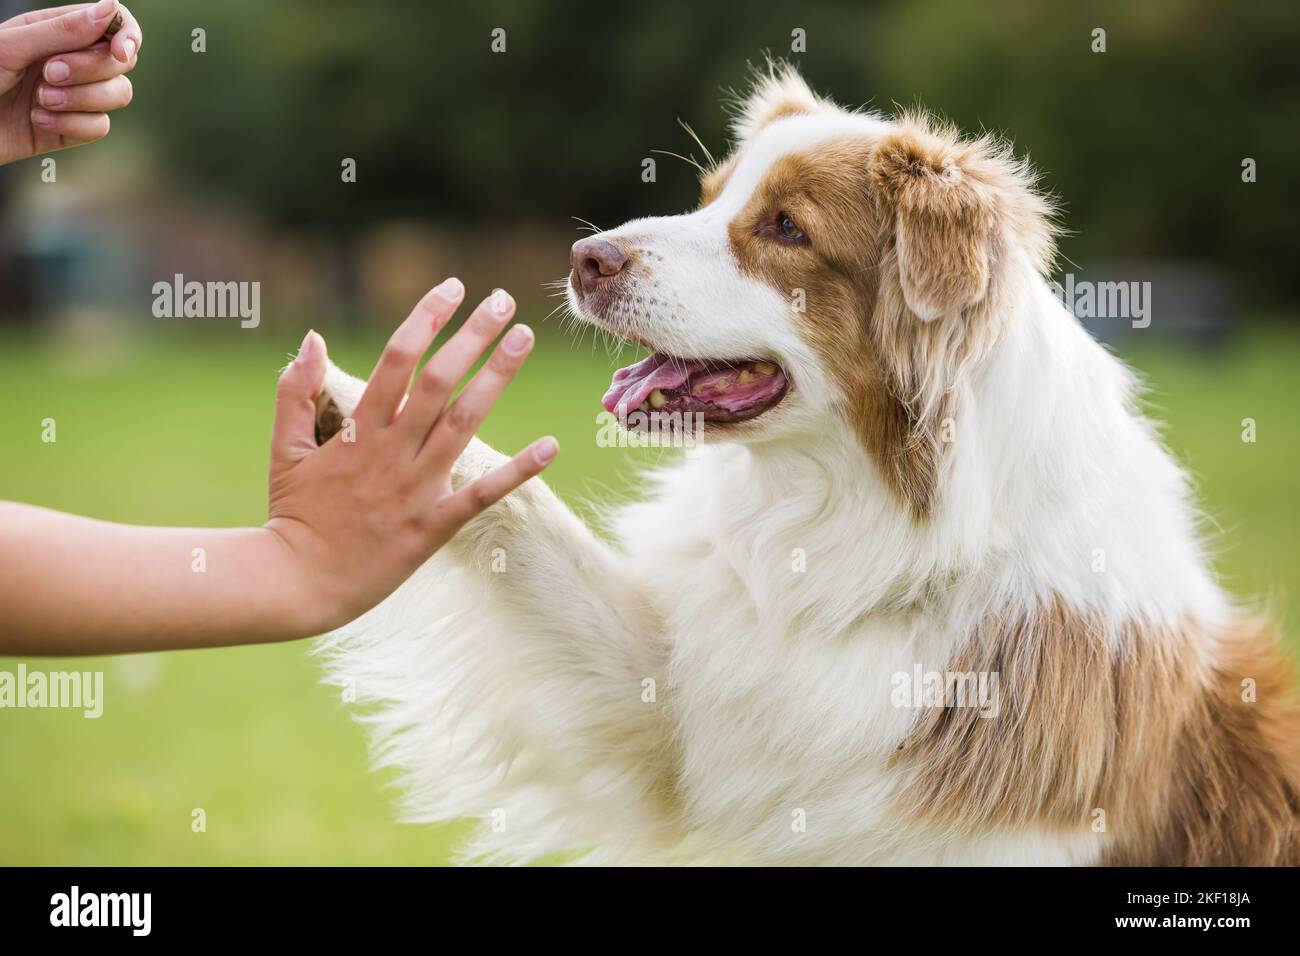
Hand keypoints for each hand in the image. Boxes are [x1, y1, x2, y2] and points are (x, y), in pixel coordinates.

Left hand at [0, 1, 141, 164]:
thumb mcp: (11, 47)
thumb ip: (62, 30)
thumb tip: (110, 8)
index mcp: (57, 31)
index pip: (114, 25)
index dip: (127, 36)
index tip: (119, 51)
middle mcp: (72, 61)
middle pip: (120, 63)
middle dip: (90, 71)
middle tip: (48, 73)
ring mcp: (75, 95)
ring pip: (118, 95)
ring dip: (81, 99)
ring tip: (41, 100)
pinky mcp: (72, 128)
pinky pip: (100, 127)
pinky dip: (71, 125)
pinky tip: (38, 121)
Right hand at [265, 280, 558, 632]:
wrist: (298, 582)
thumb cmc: (292, 513)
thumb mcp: (284, 448)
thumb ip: (295, 391)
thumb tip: (313, 338)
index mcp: (357, 430)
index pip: (397, 360)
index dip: (426, 319)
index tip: (453, 288)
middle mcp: (392, 452)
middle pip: (439, 381)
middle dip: (472, 336)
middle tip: (503, 300)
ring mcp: (416, 488)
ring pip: (464, 423)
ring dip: (497, 378)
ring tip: (525, 338)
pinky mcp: (433, 526)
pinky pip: (482, 495)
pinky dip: (518, 470)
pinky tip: (551, 445)